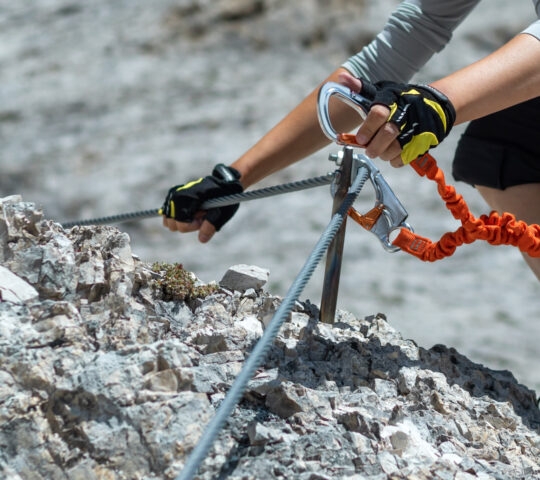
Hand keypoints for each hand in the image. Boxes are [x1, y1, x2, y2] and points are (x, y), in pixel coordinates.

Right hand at [161, 164, 242, 242]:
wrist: (223, 184)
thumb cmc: (223, 197)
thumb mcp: (222, 212)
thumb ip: (211, 225)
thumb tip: (202, 239)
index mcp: (186, 198)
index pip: (181, 224)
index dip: (194, 226)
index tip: (204, 217)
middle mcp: (176, 196)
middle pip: (172, 224)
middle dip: (187, 224)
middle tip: (202, 215)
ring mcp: (173, 195)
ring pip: (168, 221)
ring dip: (182, 221)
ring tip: (198, 213)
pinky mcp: (173, 197)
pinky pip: (168, 214)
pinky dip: (178, 217)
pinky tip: (191, 211)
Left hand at [338, 72, 455, 166]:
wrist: (435, 106)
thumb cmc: (401, 100)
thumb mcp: (383, 90)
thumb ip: (361, 88)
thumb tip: (342, 78)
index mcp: (392, 100)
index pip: (378, 113)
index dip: (368, 128)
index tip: (360, 139)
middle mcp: (404, 114)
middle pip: (388, 133)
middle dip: (374, 146)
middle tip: (368, 150)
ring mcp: (414, 129)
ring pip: (395, 148)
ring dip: (383, 153)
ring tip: (379, 151)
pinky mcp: (421, 143)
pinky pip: (404, 158)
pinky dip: (394, 160)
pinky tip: (392, 154)